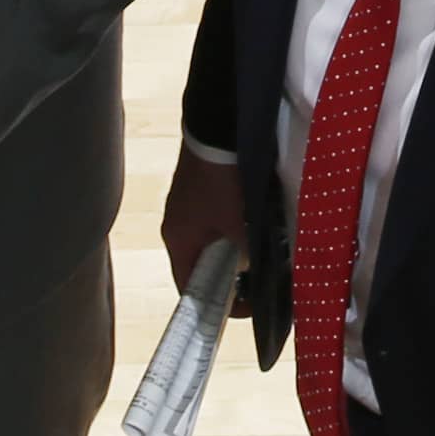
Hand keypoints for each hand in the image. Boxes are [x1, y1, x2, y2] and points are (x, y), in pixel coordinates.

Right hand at [159, 150, 246, 297]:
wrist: (216, 128)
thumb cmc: (222, 180)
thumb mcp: (238, 222)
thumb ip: (247, 253)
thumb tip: (254, 271)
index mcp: (178, 241)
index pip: (190, 288)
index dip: (215, 304)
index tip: (244, 308)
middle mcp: (176, 229)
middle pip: (200, 268)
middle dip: (227, 279)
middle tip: (257, 284)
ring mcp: (185, 210)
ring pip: (208, 247)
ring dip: (230, 256)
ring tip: (258, 259)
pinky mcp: (196, 193)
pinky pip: (211, 226)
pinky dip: (229, 235)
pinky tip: (250, 231)